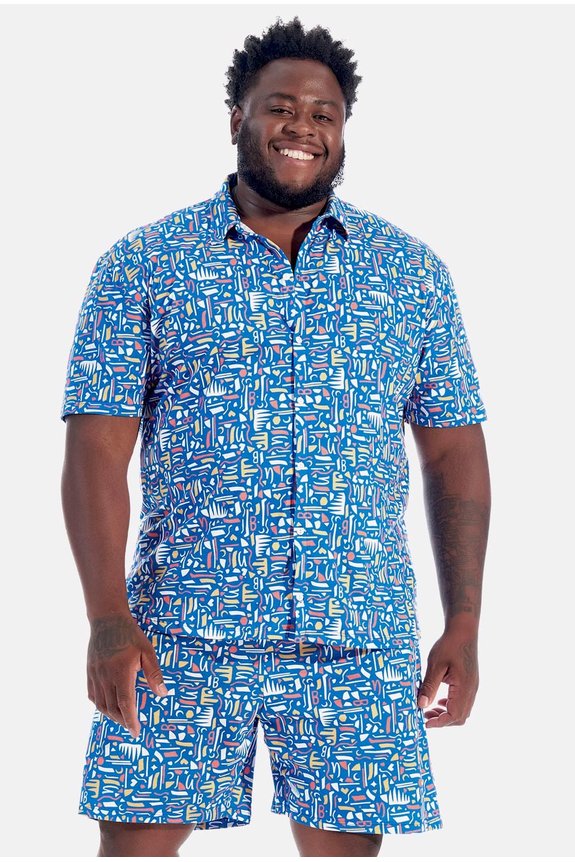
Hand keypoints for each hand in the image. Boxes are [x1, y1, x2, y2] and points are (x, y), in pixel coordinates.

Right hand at [87, 613, 167, 737]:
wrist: (107, 620)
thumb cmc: (130, 635)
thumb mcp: (147, 651)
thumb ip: (154, 673)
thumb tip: (162, 694)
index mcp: (121, 672)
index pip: (125, 703)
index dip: (130, 720)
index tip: (136, 731)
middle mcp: (105, 676)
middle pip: (112, 708)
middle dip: (122, 720)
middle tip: (132, 726)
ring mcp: (95, 674)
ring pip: (100, 704)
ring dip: (111, 715)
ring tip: (122, 718)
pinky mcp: (90, 672)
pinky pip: (92, 695)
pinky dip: (100, 705)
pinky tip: (108, 706)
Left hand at [416, 624, 478, 727]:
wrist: (463, 630)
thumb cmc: (449, 645)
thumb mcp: (435, 665)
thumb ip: (429, 686)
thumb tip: (421, 705)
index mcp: (464, 687)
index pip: (454, 715)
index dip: (440, 722)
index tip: (425, 722)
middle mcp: (472, 690)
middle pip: (460, 717)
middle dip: (443, 720)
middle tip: (425, 716)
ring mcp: (473, 686)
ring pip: (463, 711)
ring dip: (447, 713)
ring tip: (430, 709)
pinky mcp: (470, 682)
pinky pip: (463, 702)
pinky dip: (451, 706)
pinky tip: (439, 700)